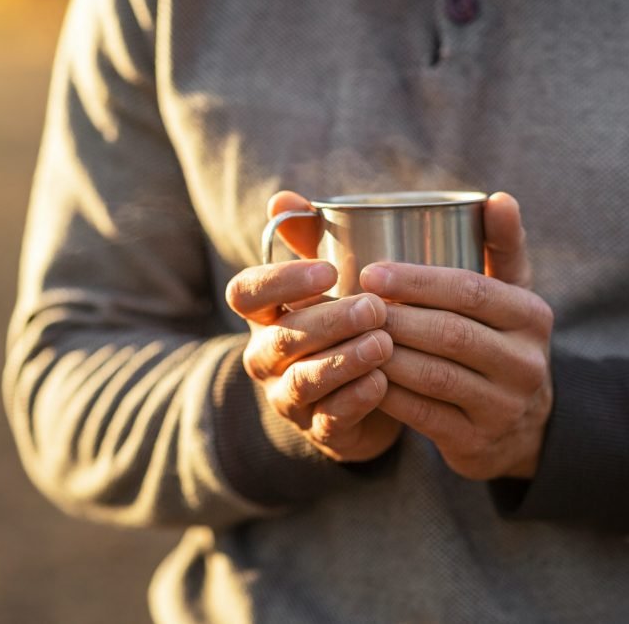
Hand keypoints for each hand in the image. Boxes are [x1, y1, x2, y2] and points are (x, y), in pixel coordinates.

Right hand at [224, 192, 403, 461]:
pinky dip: (356, 399)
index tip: (327, 270)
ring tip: (382, 343)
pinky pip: (330, 418)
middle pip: (283, 338)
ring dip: (344, 360)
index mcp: (264, 314)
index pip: (246, 293)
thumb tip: (282, 199)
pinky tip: (382, 381)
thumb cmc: (343, 323)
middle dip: (329, 321)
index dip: (280, 281)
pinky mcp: (318, 430)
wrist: (366, 393)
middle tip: (374, 307)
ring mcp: (288, 397)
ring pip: (305, 380)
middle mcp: (266, 356)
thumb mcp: (327, 280)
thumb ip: (308, 238)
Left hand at [363, 192, 553, 479]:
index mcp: (531, 315)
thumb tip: (499, 198)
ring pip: (435, 375)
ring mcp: (503, 406)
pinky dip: (388, 394)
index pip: (471, 290)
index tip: (371, 272)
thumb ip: (500, 245)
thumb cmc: (500, 340)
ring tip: (348, 336)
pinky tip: (359, 376)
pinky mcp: (476, 442)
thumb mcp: (510, 293)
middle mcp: (526, 362)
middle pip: (451, 333)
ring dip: (386, 355)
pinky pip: (424, 415)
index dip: (418, 281)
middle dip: (396, 317)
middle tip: (350, 305)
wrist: (522, 427)